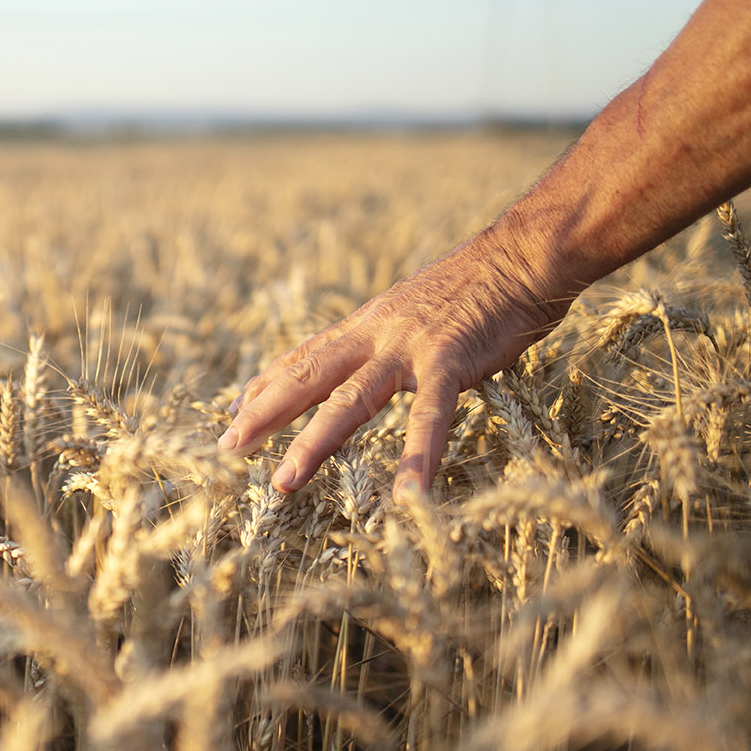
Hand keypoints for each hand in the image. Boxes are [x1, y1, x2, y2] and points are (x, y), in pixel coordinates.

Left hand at [218, 228, 570, 498]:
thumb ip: (381, 338)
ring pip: (350, 400)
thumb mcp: (411, 310)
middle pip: (307, 376)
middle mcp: (375, 334)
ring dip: (314, 443)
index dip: (266, 386)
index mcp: (366, 325)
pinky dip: (418, 455)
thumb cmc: (475, 288)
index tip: (234, 413)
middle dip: (264, 414)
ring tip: (284, 483)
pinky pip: (430, 415)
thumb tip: (357, 361)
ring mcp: (409, 348)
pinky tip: (408, 495)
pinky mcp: (450, 361)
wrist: (522, 255)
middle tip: (227, 449)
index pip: (304, 358)